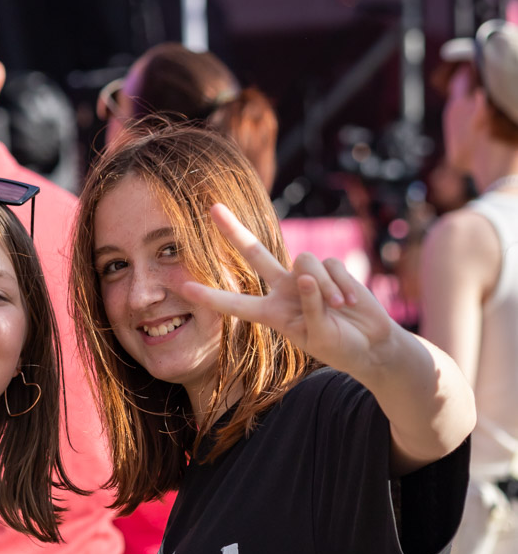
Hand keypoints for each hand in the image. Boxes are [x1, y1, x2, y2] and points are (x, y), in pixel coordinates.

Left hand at [184, 204, 398, 384]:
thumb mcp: (318, 335)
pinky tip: (349, 301)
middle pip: (254, 253)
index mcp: (272, 314)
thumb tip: (306, 275)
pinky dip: (340, 284)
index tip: (184, 287)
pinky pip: (330, 265)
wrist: (370, 344)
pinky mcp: (331, 268)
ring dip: (324, 287)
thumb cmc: (339, 346)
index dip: (211, 296)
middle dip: (234, 230)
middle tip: (212, 207)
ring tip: (339, 308)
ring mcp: (306, 277)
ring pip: (304, 262)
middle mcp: (283, 290)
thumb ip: (310, 305)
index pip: (235, 304)